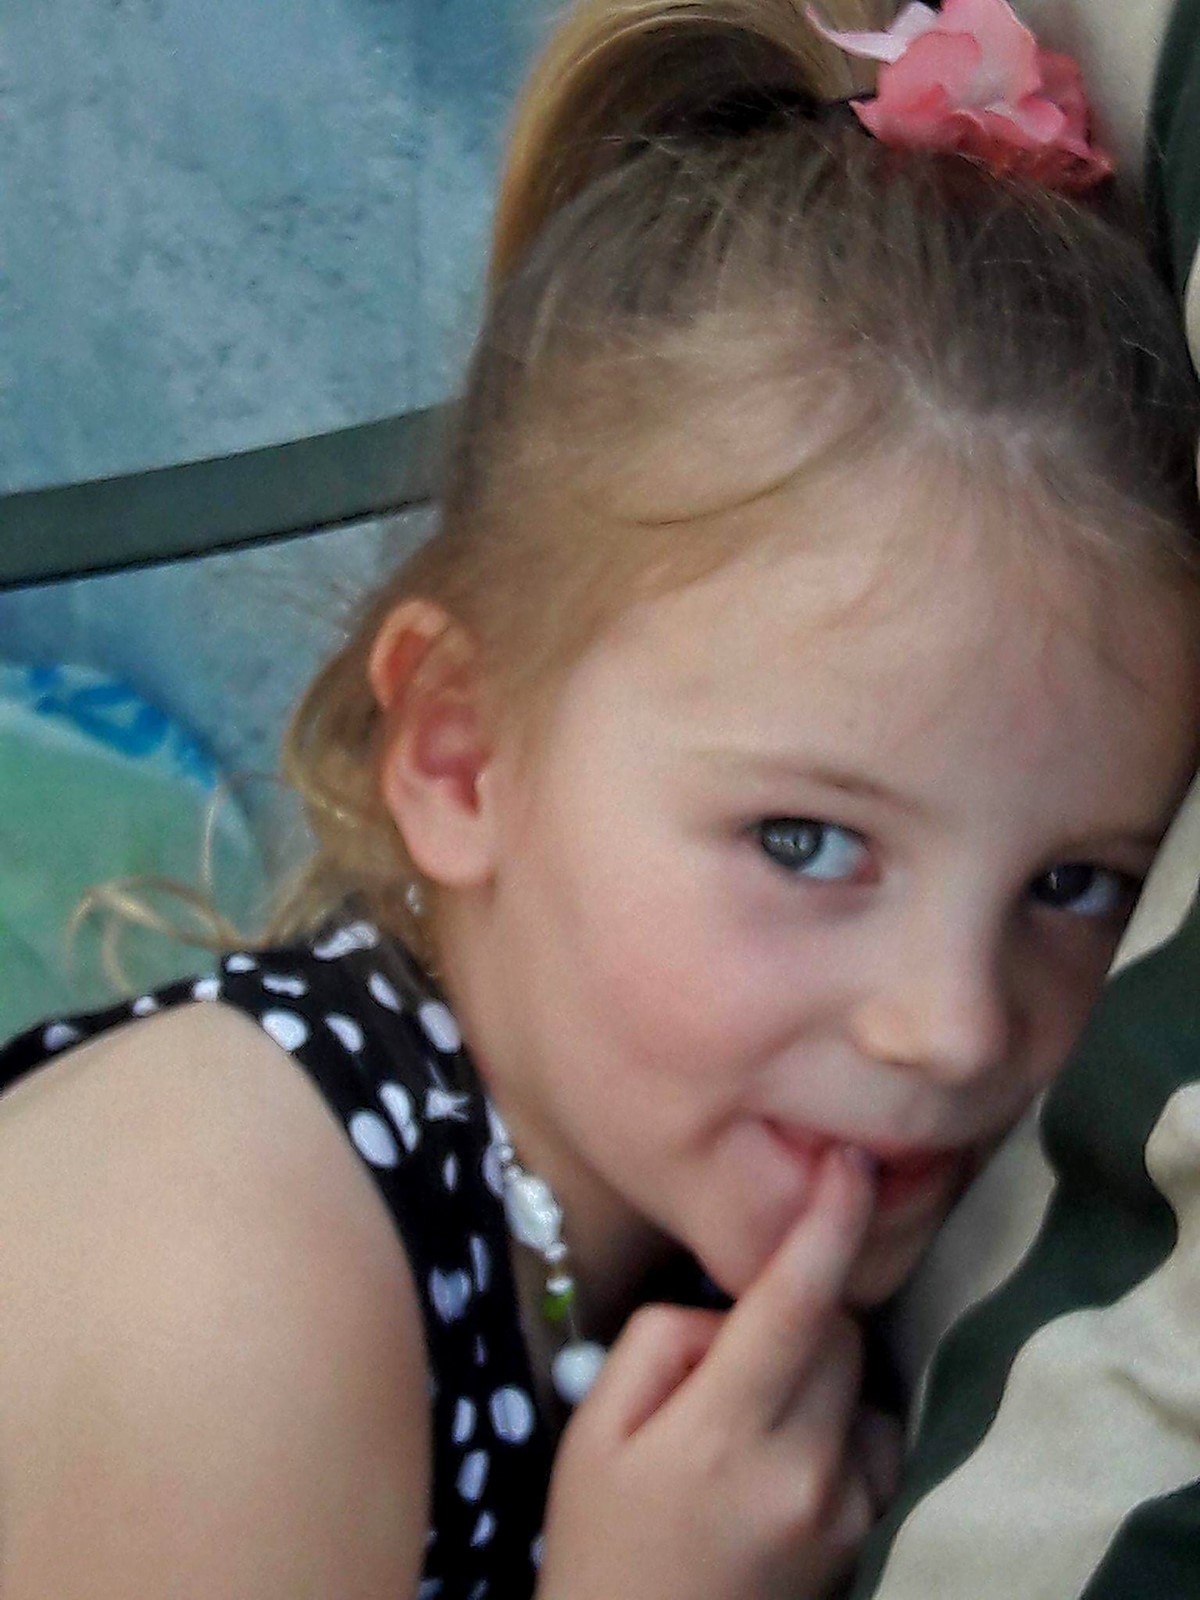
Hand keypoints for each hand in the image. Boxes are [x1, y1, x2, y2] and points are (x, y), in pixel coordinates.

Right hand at [536, 1148, 886, 1599]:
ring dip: (824, 1370)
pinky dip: (846, 1423)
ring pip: (865, 1381)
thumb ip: (661, 1341)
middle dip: (801, 1312)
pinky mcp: (866, 1538)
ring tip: (761, 1418)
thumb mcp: (595, 1428)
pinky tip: (794, 1456)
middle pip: (842, 1333)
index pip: (796, 1304)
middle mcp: (803, 1471)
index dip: (829, 1224)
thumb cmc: (601, 1538)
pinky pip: (880, 1439)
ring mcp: (845, 1511)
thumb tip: (733, 1310)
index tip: (853, 1164)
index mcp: (723, 1434)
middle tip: (733, 1356)